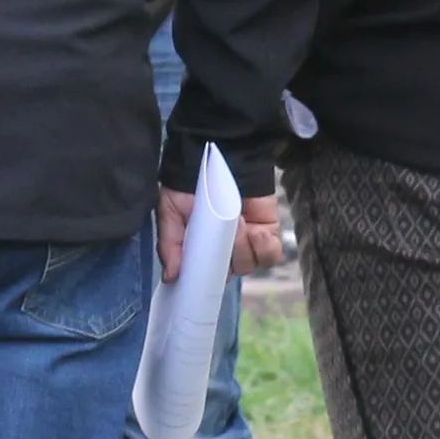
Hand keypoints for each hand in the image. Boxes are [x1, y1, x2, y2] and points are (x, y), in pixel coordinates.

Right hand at [159, 188, 288, 282]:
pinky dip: (262, 247)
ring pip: (247, 265)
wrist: (219, 156)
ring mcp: (247, 243)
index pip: (205, 279)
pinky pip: (270, 255)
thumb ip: (169, 244)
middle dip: (223, 260)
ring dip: (241, 248)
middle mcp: (224, 252)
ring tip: (236, 224)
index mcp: (200, 251)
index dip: (204, 281)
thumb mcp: (169, 213)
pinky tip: (254, 230)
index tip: (200, 274)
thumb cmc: (189, 185)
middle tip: (219, 239)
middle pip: (227, 274)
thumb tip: (170, 276)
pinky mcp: (267, 232)